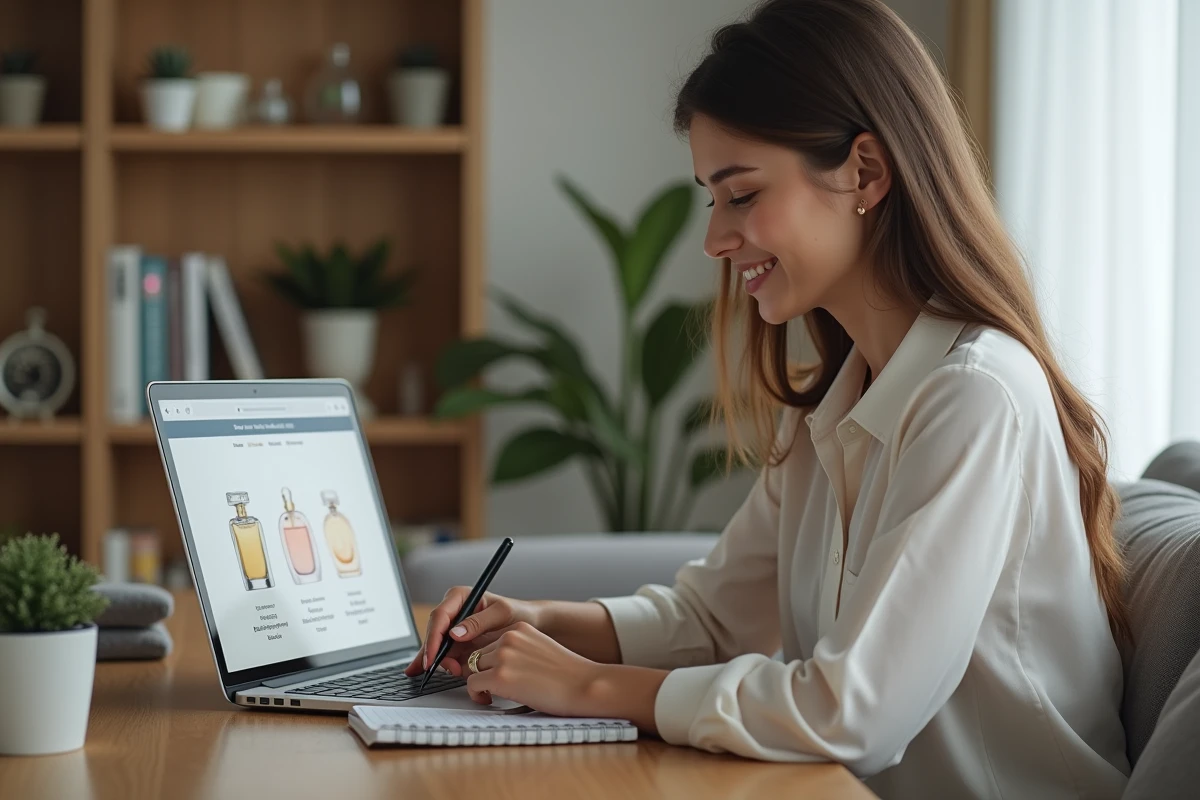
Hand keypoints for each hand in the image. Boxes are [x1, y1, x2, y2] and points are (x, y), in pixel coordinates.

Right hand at [404, 587, 540, 677]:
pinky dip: (439, 664)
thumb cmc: (519, 613)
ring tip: (455, 670)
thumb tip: (455, 633)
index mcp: (461, 596)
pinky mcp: (458, 643)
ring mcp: (455, 628)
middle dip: (436, 652)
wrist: (531, 625)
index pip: (440, 616)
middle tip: (443, 668)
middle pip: (435, 632)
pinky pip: (445, 654)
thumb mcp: (502, 613)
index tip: (433, 654)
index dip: (433, 636)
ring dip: (441, 660)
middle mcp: (454, 611)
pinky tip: (427, 672)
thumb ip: (479, 621)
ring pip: (437, 645)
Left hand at [461, 621, 603, 715]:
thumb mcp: (541, 649)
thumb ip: (519, 650)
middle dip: (484, 672)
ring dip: (480, 682)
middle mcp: (509, 637)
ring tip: (492, 693)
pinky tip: (489, 699)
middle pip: (478, 655)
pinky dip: (477, 694)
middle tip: (494, 687)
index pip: (489, 642)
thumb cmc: (568, 675)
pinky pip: (472, 684)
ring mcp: (503, 656)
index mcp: (520, 628)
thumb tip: (498, 664)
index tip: (496, 673)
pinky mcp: (499, 676)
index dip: (490, 661)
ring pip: (472, 668)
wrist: (584, 685)